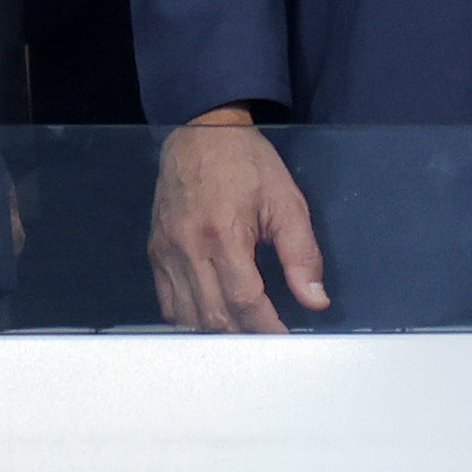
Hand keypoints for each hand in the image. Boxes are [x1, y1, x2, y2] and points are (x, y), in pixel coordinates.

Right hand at [149, 107, 326, 333]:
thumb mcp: (286, 202)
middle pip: (214, 316)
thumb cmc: (246, 162)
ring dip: (216, 333)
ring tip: (242, 334)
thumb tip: (315, 299)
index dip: (267, 328)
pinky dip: (189, 319)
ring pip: (188, 316)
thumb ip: (302, 254)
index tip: (284, 340)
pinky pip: (167, 303)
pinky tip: (210, 319)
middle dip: (244, 336)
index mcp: (224, 234)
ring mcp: (167, 252)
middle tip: (267, 339)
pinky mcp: (155, 251)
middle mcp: (189, 247)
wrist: (201, 130)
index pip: (245, 301)